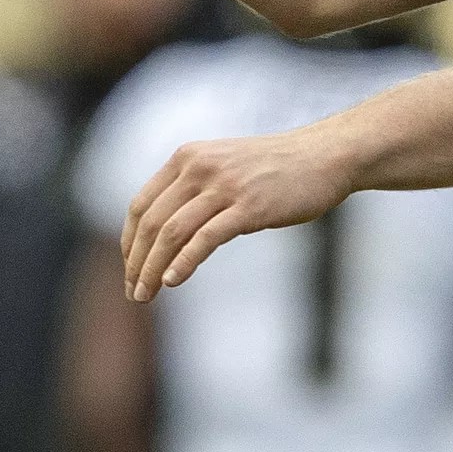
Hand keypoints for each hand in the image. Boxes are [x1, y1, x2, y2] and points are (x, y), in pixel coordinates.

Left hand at [120, 126, 354, 301]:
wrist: (323, 156)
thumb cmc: (273, 168)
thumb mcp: (223, 165)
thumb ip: (193, 188)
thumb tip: (164, 230)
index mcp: (187, 157)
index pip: (141, 204)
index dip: (129, 242)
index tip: (130, 269)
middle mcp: (199, 168)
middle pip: (151, 222)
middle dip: (137, 263)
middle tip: (134, 292)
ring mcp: (225, 186)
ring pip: (172, 233)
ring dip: (153, 269)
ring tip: (146, 294)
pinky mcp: (249, 207)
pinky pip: (206, 238)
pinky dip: (183, 262)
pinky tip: (172, 281)